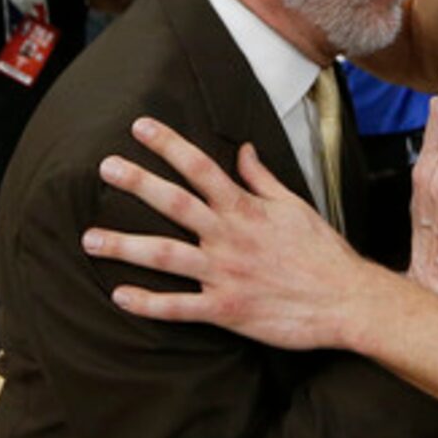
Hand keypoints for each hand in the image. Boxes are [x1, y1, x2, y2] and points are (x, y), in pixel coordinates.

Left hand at [84, 117, 364, 349]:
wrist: (347, 301)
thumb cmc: (322, 253)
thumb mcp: (294, 206)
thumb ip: (262, 178)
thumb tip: (243, 148)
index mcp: (245, 208)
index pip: (201, 167)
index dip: (169, 144)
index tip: (140, 127)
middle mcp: (229, 237)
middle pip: (175, 204)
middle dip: (138, 184)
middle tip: (105, 168)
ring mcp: (225, 274)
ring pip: (166, 256)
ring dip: (125, 246)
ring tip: (90, 239)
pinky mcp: (227, 311)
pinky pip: (180, 307)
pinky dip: (149, 304)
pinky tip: (119, 296)